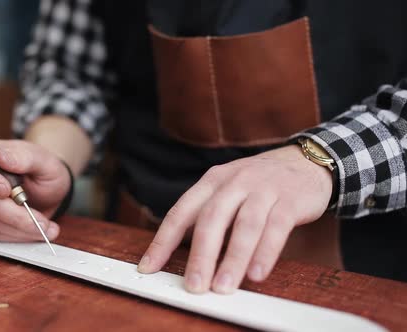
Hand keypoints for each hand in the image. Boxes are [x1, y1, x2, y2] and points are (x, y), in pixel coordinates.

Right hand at [0, 139, 70, 241]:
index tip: (6, 189)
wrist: (49, 189)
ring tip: (47, 227)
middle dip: (13, 214)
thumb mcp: (42, 159)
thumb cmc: (43, 169)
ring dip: (21, 228)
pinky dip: (20, 235)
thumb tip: (3, 158)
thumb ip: (24, 157)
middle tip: (40, 220)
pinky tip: (39, 230)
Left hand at [137, 144, 332, 293]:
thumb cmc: (258, 185)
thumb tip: (185, 258)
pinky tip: (256, 274)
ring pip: (245, 225)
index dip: (163, 242)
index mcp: (211, 181)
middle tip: (195, 286)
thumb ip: (207, 218)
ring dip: (233, 259)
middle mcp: (234, 182)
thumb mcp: (227, 191)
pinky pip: (276, 228)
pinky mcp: (290, 200)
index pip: (180, 212)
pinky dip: (266, 252)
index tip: (148, 268)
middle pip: (211, 219)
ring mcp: (263, 189)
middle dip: (201, 255)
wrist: (304, 162)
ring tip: (223, 287)